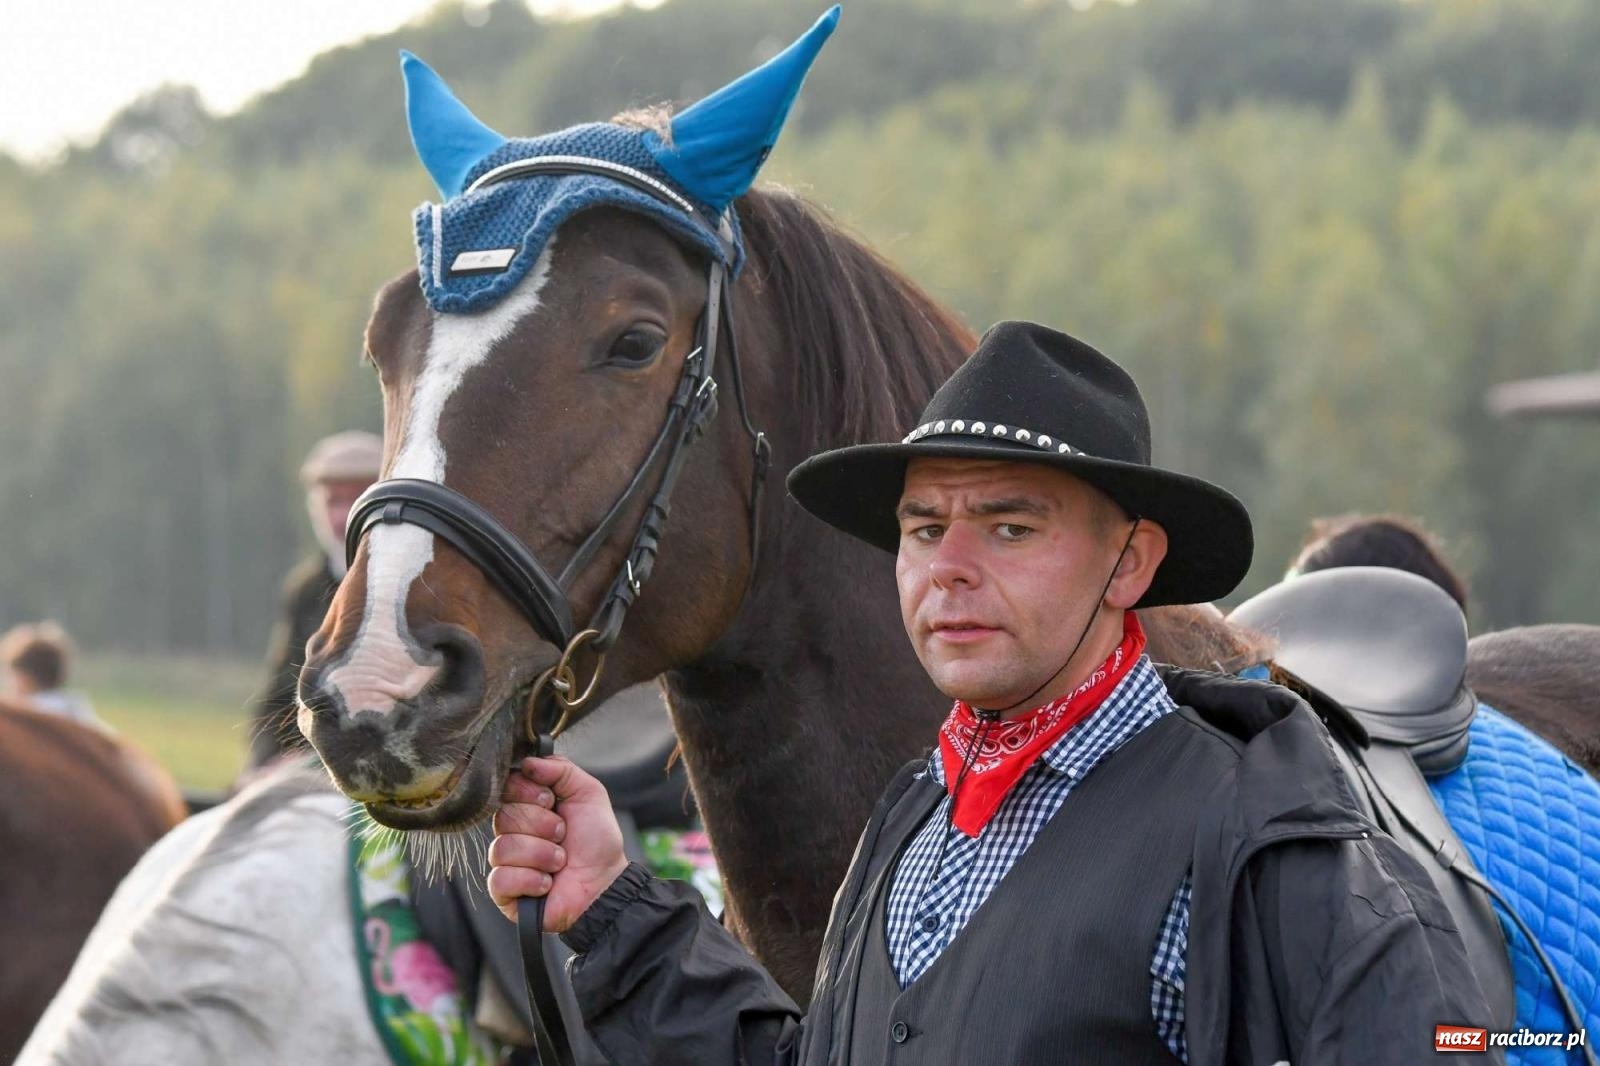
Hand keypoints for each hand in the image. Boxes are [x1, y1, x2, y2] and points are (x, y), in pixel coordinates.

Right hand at [488, 756, 629, 931]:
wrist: (605, 884)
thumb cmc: (596, 841)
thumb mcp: (588, 793)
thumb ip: (561, 769)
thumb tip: (528, 762)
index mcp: (527, 806)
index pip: (505, 788)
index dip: (528, 793)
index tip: (552, 801)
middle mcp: (512, 832)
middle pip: (503, 817)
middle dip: (542, 825)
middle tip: (562, 834)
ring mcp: (506, 862)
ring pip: (503, 848)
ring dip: (542, 855)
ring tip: (561, 862)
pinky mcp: (504, 892)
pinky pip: (500, 879)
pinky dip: (531, 880)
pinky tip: (548, 883)